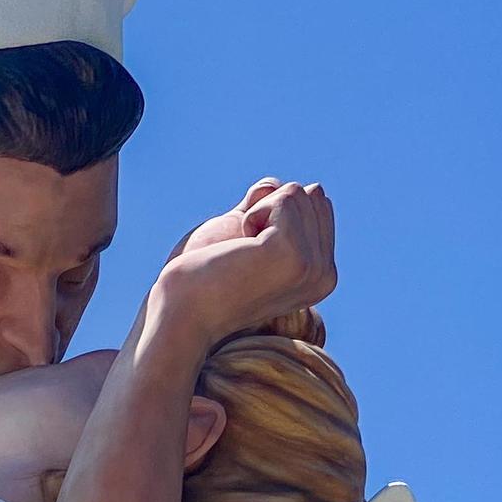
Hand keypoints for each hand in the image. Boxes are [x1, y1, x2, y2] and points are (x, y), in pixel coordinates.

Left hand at [155, 178, 337, 347]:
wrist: (178, 314)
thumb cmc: (202, 279)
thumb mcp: (245, 236)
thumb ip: (270, 210)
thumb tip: (293, 187)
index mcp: (319, 276)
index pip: (317, 208)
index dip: (272, 215)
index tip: (248, 253)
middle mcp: (323, 276)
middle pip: (311, 196)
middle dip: (267, 211)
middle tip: (240, 254)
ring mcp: (312, 267)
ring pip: (298, 193)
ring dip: (255, 214)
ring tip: (238, 255)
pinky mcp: (293, 254)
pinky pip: (285, 197)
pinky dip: (250, 214)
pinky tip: (237, 250)